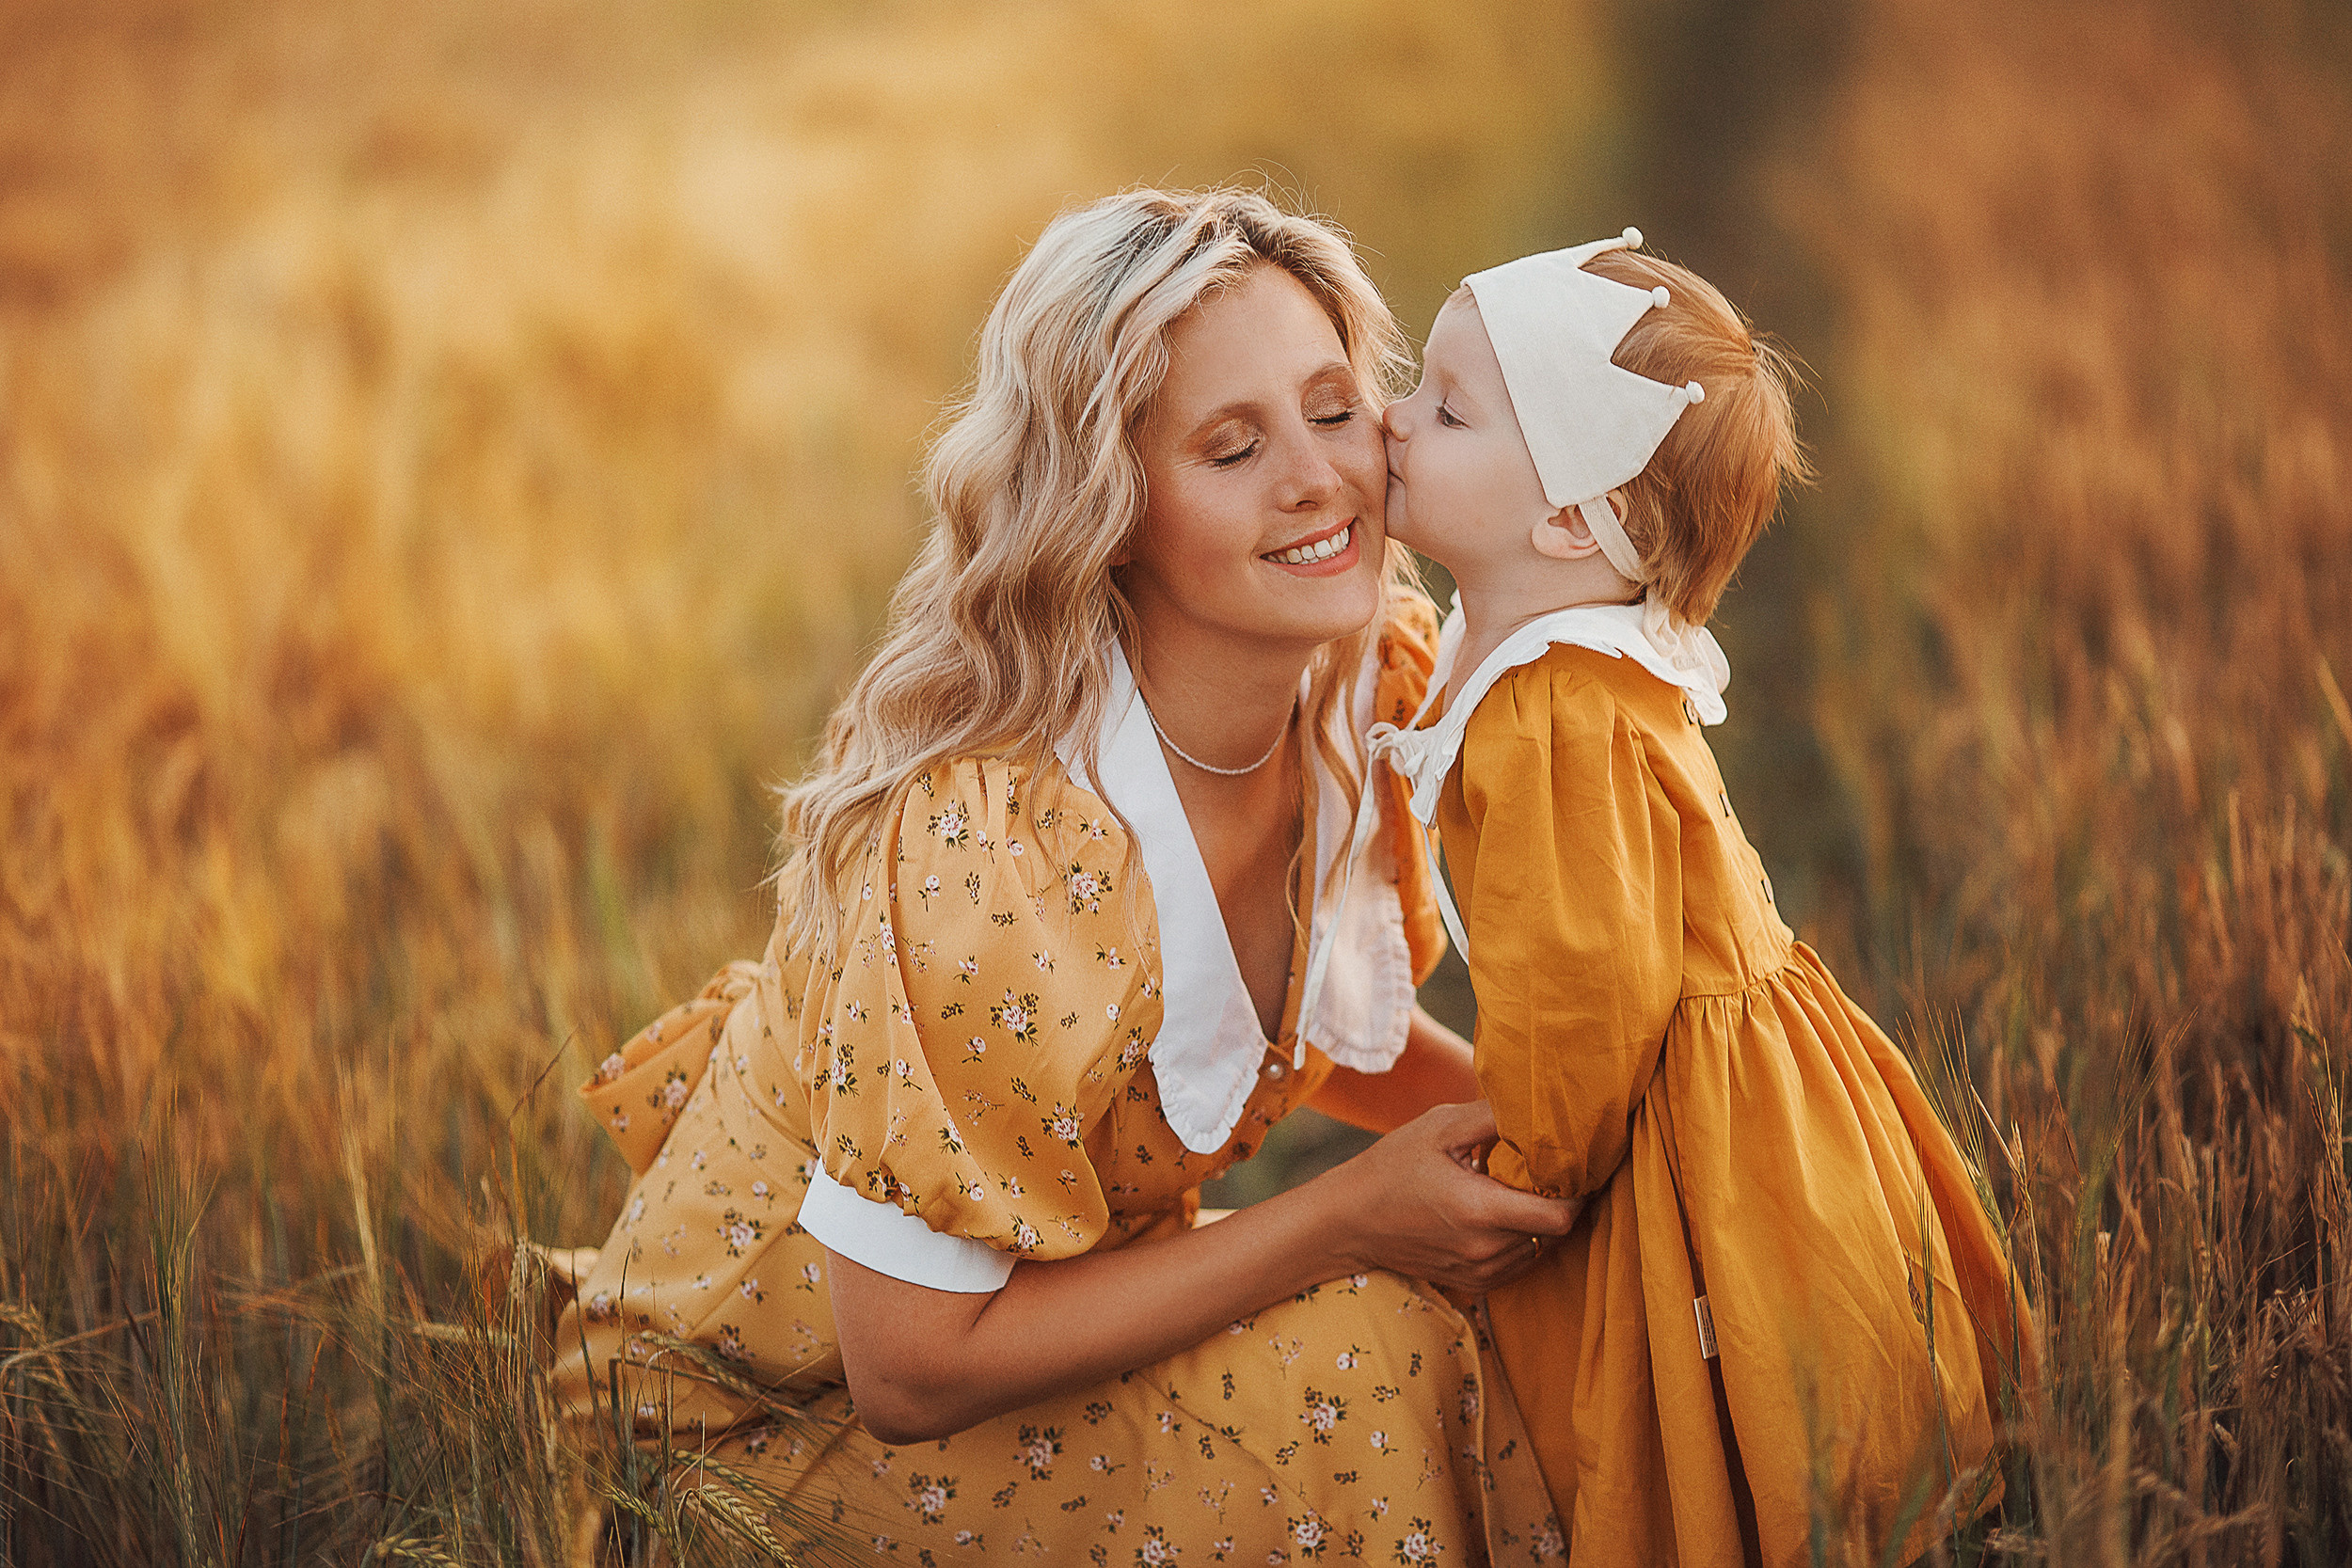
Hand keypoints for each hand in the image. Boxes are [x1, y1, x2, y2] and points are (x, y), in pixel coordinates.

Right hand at [1312, 1100, 1582, 1294]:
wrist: (1349, 1221)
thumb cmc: (1393, 1167)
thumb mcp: (1438, 1128)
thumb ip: (1491, 1117)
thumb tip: (1536, 1107)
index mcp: (1481, 1210)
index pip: (1560, 1216)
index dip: (1577, 1192)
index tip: (1573, 1167)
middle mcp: (1486, 1249)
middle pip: (1554, 1232)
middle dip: (1560, 1201)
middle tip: (1550, 1170)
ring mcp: (1480, 1271)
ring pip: (1540, 1248)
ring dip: (1540, 1221)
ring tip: (1520, 1190)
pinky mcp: (1474, 1283)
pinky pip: (1519, 1263)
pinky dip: (1522, 1239)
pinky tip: (1501, 1213)